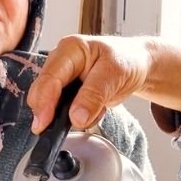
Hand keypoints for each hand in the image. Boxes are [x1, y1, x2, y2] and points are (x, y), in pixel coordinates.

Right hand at [28, 35, 150, 133]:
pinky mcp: (69, 94)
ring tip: (98, 109)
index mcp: (70, 49)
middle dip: (52, 112)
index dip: (44, 101)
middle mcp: (61, 63)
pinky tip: (96, 111)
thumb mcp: (115, 73)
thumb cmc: (127, 60)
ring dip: (71, 116)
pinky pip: (66, 112)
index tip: (43, 123)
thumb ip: (95, 94)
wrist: (137, 65)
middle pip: (43, 92)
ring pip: (53, 105)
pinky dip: (81, 118)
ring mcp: (64, 80)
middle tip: (60, 130)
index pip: (50, 77)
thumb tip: (76, 117)